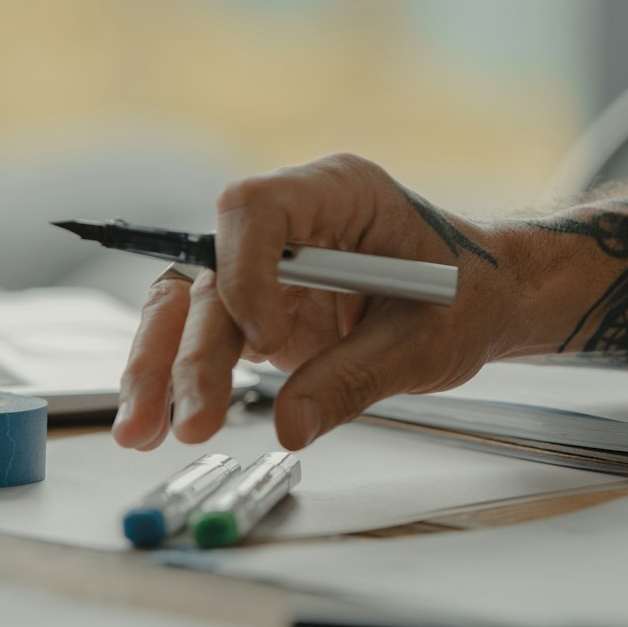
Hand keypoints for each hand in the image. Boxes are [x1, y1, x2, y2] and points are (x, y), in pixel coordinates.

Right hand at [111, 152, 522, 451]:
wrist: (485, 299)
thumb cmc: (468, 294)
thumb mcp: (426, 342)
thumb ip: (353, 378)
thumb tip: (288, 426)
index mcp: (337, 193)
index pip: (256, 208)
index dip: (246, 271)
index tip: (266, 339)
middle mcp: (290, 224)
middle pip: (208, 269)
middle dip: (186, 347)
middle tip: (187, 418)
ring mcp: (269, 267)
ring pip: (191, 306)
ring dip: (162, 369)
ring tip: (142, 432)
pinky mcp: (260, 308)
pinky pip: (206, 337)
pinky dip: (181, 380)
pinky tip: (160, 421)